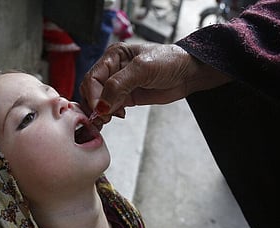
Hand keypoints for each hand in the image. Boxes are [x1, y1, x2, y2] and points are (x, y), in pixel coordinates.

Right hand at [79, 42, 230, 123]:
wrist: (188, 73)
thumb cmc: (169, 61)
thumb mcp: (143, 69)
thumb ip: (119, 85)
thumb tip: (101, 105)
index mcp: (113, 56)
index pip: (93, 77)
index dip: (93, 95)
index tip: (99, 109)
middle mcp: (113, 69)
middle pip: (91, 89)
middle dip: (94, 104)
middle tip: (103, 117)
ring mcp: (119, 84)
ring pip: (98, 100)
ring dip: (100, 111)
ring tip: (107, 119)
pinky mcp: (126, 97)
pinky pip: (109, 107)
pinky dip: (108, 114)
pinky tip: (115, 117)